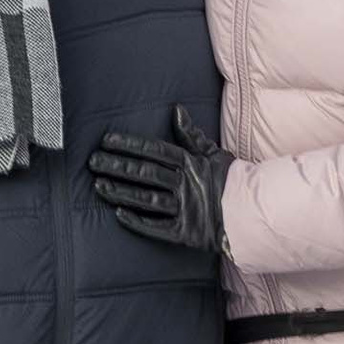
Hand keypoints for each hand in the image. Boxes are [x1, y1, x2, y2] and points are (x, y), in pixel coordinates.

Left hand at [87, 105, 231, 252]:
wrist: (251, 214)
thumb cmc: (230, 182)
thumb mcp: (213, 154)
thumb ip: (192, 136)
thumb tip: (176, 110)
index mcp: (190, 164)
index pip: (155, 151)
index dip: (130, 145)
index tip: (107, 140)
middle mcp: (184, 185)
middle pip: (145, 173)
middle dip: (117, 166)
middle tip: (93, 162)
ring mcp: (184, 209)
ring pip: (146, 199)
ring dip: (121, 192)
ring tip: (98, 186)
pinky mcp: (184, 232)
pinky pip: (157, 227)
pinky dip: (138, 221)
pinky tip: (118, 214)